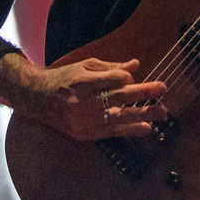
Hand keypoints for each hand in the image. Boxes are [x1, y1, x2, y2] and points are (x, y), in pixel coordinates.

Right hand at [0, 54, 166, 140]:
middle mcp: (82, 102)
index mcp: (82, 82)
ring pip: (119, 118)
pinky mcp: (84, 134)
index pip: (113, 80)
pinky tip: (146, 128)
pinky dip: (130, 130)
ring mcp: (83, 120)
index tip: (131, 78)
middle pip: (119, 98)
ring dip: (143, 114)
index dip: (126, 78)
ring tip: (163, 112)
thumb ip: (111, 68)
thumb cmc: (63, 79)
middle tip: (163, 89)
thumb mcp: (85, 67)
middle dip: (143, 93)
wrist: (36, 99)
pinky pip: (111, 132)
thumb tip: (135, 65)